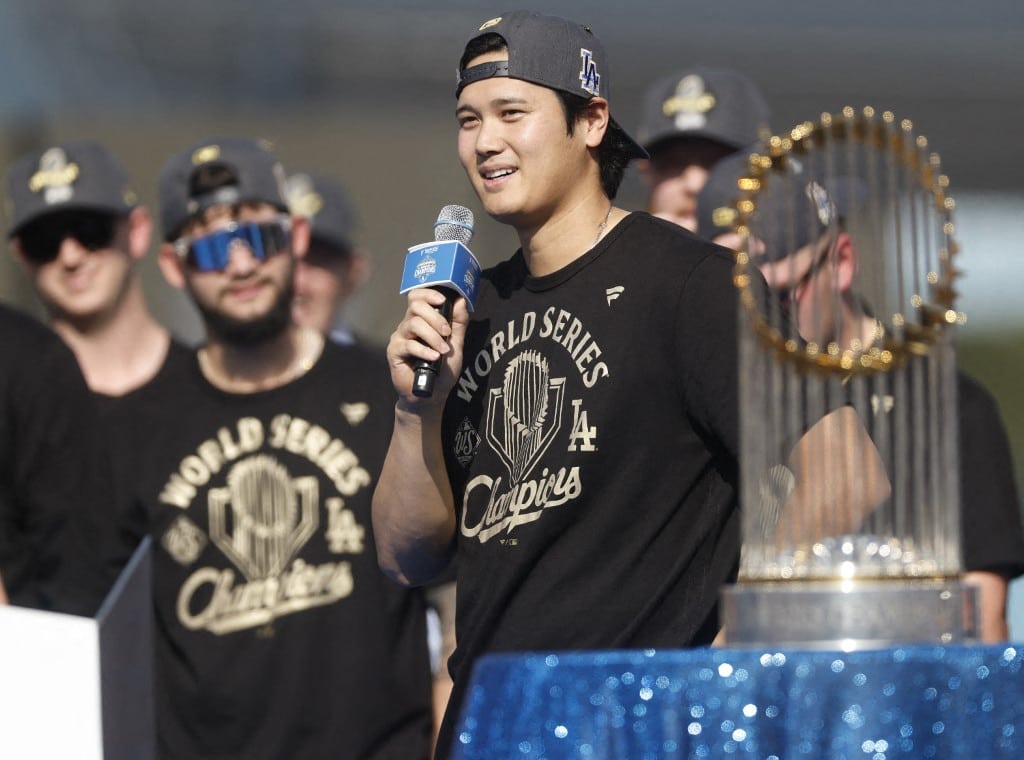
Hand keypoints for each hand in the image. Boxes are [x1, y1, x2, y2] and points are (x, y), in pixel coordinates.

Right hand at [387, 288, 468, 407]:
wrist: (432, 395)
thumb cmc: (442, 370)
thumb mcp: (456, 345)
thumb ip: (458, 323)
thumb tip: (461, 300)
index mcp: (421, 320)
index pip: (417, 297)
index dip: (429, 294)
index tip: (443, 300)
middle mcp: (408, 326)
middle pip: (416, 306)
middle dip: (436, 318)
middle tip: (447, 334)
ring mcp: (400, 338)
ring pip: (414, 324)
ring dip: (433, 336)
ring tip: (442, 351)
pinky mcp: (394, 352)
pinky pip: (408, 345)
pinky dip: (424, 351)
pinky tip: (433, 358)